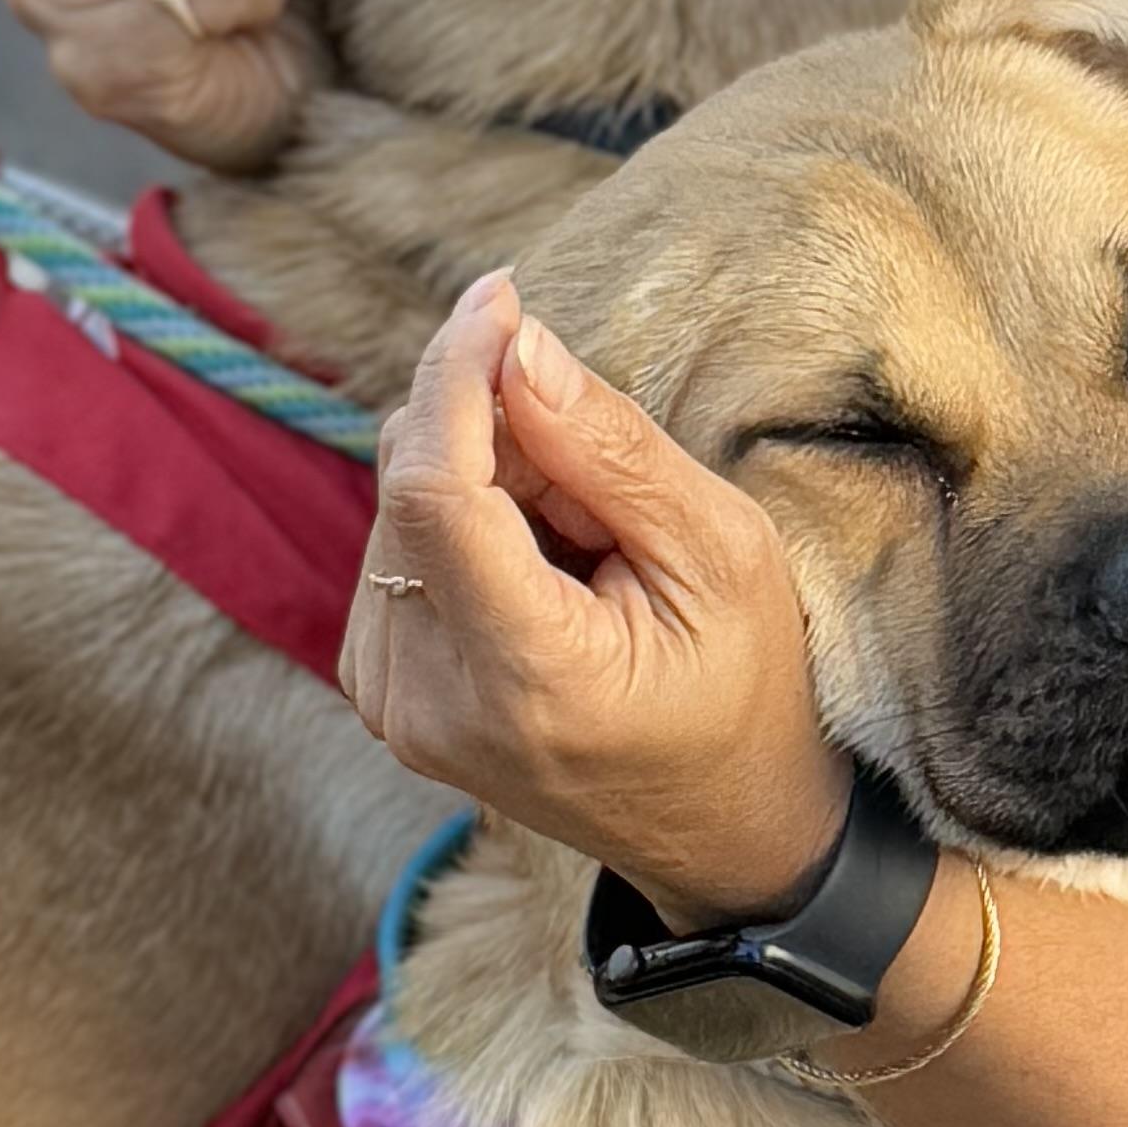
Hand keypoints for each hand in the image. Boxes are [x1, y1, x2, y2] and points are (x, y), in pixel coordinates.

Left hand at [339, 272, 845, 922]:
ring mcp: (394, 704)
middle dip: (495, 431)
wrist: (722, 828)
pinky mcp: (381, 690)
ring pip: (396, 505)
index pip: (435, 488)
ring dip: (484, 479)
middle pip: (410, 483)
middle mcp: (429, 701)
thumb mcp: (720, 555)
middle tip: (600, 478)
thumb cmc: (745, 691)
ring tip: (584, 543)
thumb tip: (519, 349)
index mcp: (524, 676)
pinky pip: (394, 548)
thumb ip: (610, 452)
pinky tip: (541, 567)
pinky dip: (463, 524)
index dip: (458, 373)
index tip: (504, 298)